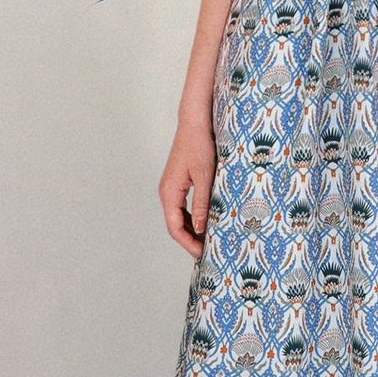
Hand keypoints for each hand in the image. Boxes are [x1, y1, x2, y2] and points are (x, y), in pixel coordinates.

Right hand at [159, 117, 215, 256]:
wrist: (195, 122)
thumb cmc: (200, 145)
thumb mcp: (205, 176)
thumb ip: (202, 204)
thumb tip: (199, 229)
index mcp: (169, 192)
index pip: (174, 227)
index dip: (188, 243)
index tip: (203, 253)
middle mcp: (167, 192)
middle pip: (175, 224)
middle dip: (190, 240)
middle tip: (209, 251)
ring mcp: (172, 188)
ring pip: (179, 217)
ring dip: (192, 229)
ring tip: (210, 239)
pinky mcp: (179, 183)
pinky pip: (183, 207)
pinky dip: (193, 217)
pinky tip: (207, 221)